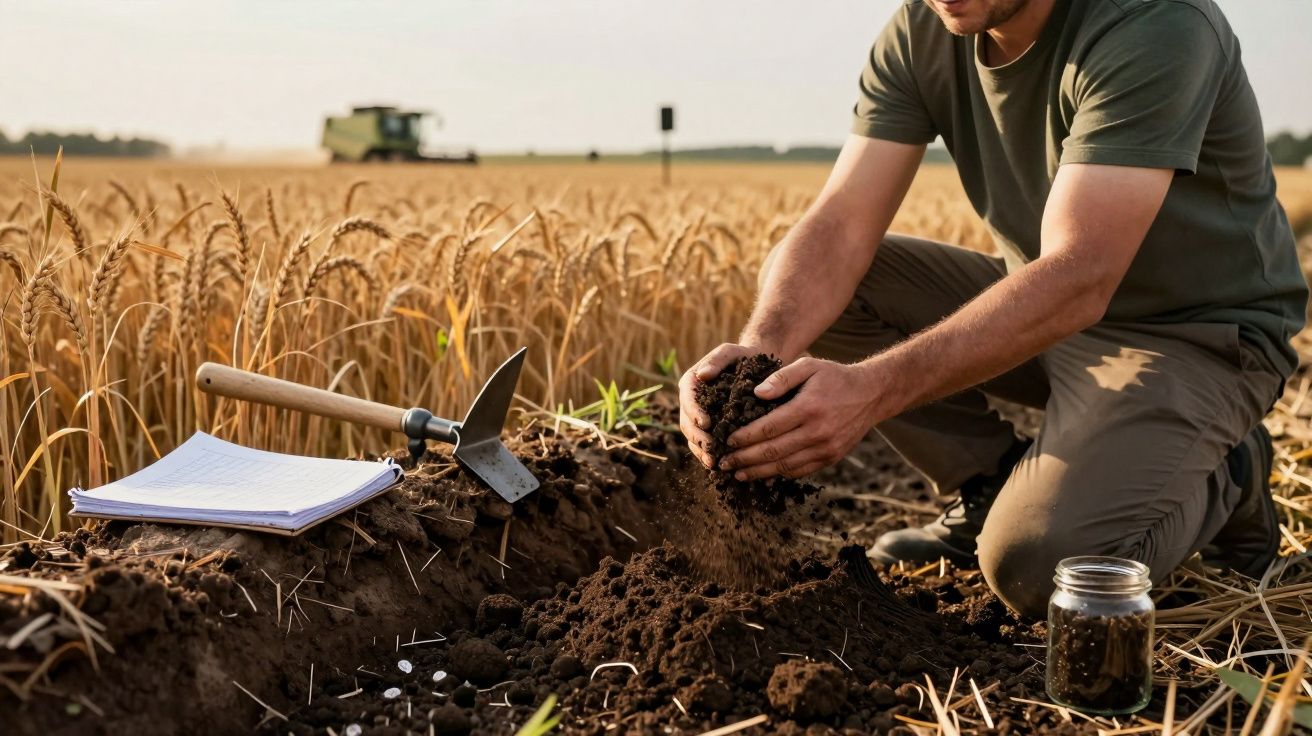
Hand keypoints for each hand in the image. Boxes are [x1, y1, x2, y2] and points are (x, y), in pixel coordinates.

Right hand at [678, 343, 763, 467]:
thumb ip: (717, 359)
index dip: (694, 413)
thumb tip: (702, 374)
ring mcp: (697, 417)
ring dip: (701, 451)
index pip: (687, 400)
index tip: (707, 423)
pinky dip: (708, 455)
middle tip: (710, 450)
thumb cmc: (741, 357)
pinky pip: (703, 445)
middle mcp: (691, 402)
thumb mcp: (730, 352)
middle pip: (687, 423)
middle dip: (697, 438)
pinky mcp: (708, 429)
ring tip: (714, 463)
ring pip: (693, 437)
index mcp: (691, 383)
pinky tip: (719, 465)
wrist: (753, 368)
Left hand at [721, 357, 886, 480]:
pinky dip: (779, 475)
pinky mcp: (831, 458)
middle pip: (773, 452)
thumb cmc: (834, 377)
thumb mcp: (809, 366)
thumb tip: (756, 394)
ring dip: (758, 472)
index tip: (726, 440)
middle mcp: (818, 432)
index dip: (744, 437)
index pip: (768, 428)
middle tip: (723, 462)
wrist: (871, 394)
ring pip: (785, 466)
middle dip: (744, 459)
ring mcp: (826, 448)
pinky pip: (800, 471)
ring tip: (737, 473)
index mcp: (808, 408)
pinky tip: (762, 475)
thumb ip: (781, 377)